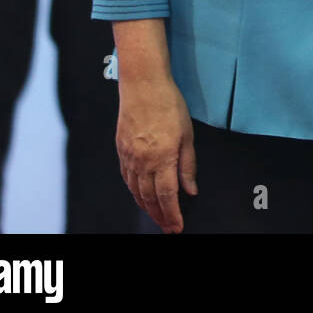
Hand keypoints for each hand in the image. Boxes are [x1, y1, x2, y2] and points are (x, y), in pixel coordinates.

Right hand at [116, 76, 196, 232]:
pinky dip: (134, 191)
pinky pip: (127, 178)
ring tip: (156, 216)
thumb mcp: (187, 134)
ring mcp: (129, 157)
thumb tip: (191, 190)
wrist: (143, 85)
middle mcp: (143, 161)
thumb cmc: (169, 105)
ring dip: (146, 207)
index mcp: (162, 157)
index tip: (177, 227)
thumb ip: (188, 165)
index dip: (172, 214)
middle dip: (160, 216)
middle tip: (168, 227)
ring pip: (136, 191)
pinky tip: (140, 196)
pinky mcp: (121, 150)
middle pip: (150, 198)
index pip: (167, 196)